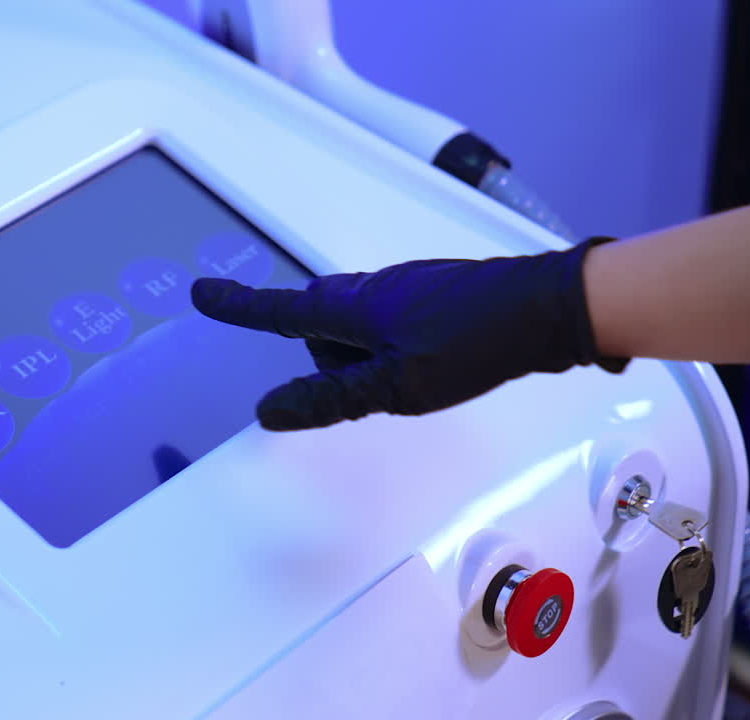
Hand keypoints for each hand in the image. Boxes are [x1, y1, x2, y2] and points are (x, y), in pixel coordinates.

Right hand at [190, 239, 625, 430]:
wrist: (548, 309)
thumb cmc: (470, 345)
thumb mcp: (394, 386)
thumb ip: (330, 400)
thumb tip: (269, 411)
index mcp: (351, 307)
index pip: (278, 310)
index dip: (238, 306)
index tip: (201, 293)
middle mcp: (369, 290)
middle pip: (318, 326)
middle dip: (328, 358)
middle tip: (376, 387)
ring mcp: (402, 289)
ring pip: (356, 328)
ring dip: (366, 358)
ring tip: (416, 380)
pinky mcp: (429, 296)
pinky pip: (387, 325)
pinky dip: (393, 350)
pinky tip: (435, 364)